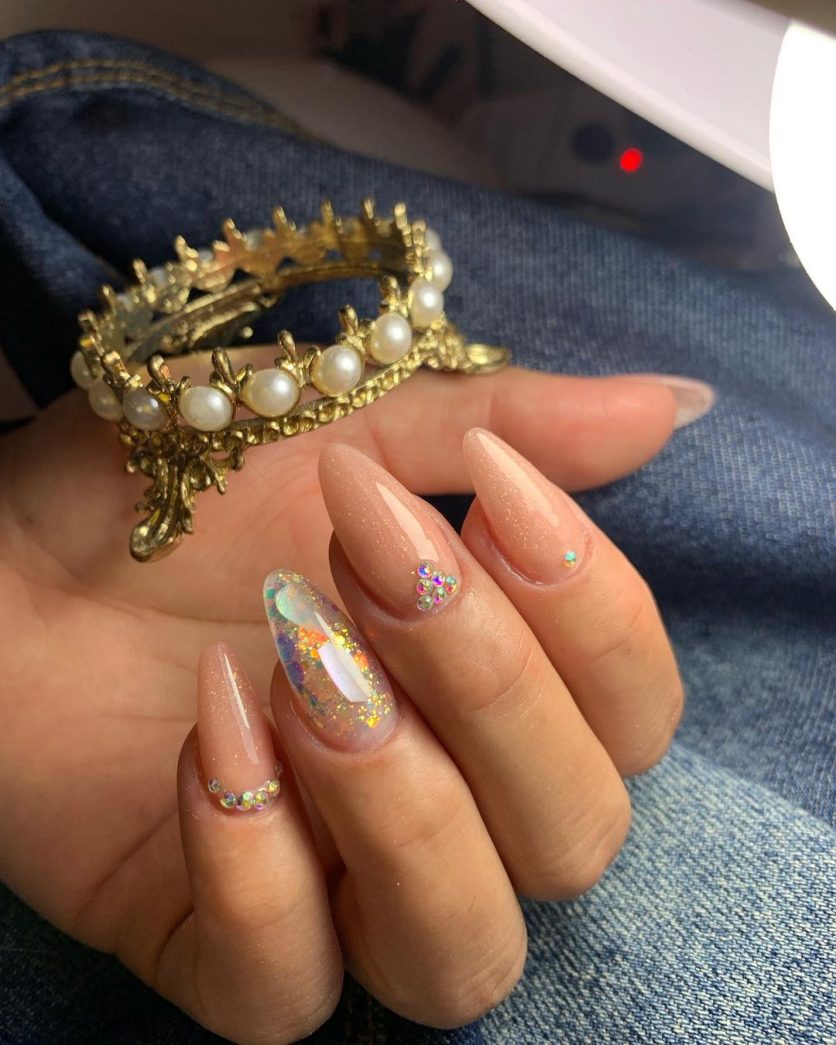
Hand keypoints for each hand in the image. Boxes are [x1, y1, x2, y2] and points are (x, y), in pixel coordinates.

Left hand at [0, 359, 683, 1042]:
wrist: (12, 551)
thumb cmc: (185, 484)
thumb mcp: (348, 425)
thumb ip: (508, 427)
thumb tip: (674, 403)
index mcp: (499, 693)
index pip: (637, 716)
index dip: (593, 612)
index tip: (487, 489)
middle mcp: (450, 807)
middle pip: (575, 835)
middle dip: (489, 688)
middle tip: (368, 555)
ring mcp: (336, 891)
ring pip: (462, 954)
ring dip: (402, 801)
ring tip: (304, 664)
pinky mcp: (217, 944)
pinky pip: (283, 990)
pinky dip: (257, 863)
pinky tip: (213, 718)